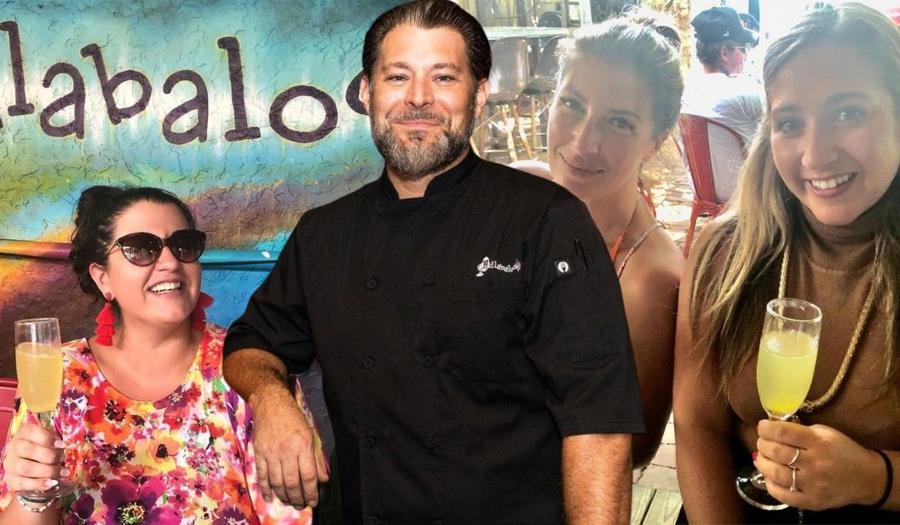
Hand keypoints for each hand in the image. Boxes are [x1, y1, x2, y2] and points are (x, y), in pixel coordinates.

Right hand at [2, 422, 64, 493]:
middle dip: (50, 456)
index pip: (30, 432)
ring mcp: (10, 464)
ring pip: (26, 468)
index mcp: (23, 433)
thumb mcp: (48, 440)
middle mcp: (13, 447)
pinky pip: (23, 483)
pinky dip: (39, 484)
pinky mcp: (11, 480)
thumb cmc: (42, 449)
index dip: (47, 438)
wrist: (28, 465)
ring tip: (62, 472)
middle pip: (29, 450)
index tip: (62, 444)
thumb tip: (63, 447)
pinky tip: (52, 483)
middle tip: (63, 459)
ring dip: (48, 471)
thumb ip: (54, 442)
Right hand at [251, 387, 328, 507]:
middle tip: (301, 505)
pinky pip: (262, 476)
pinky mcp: (259, 453)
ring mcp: (271, 453)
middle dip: (297, 498)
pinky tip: (270, 497)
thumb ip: (317, 458)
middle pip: (292, 482)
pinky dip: (266, 489)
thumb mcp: (311, 434)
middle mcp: (287, 450)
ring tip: (289, 502)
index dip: (311, 492)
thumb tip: (323, 479)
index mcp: (303, 445)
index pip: (308, 476)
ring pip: (277, 482)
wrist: (271, 403)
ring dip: (283, 496)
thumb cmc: (294, 418)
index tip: (313, 502)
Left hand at [755, 420, 883, 510]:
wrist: (867, 478)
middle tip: (761, 443)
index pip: (782, 432)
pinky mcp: (812, 501)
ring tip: (761, 458)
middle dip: (762, 445)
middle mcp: (815, 462)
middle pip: (776, 452)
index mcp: (818, 441)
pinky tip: (769, 477)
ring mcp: (813, 484)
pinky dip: (770, 485)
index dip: (765, 428)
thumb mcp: (825, 433)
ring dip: (762, 464)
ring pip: (776, 473)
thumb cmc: (843, 450)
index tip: (762, 427)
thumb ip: (800, 431)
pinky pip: (783, 495)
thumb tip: (772, 431)